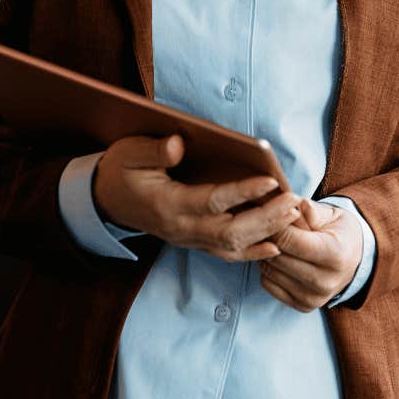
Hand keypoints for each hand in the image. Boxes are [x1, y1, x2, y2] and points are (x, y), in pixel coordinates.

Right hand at [92, 134, 301, 262]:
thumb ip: (155, 151)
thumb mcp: (130, 153)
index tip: (271, 181)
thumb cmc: (121, 171)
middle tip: (293, 200)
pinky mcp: (193, 242)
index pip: (212, 201)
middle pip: (230, 231)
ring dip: (266, 233)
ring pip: (232, 246)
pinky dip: (252, 253)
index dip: (243, 192)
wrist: (104, 200)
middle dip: (266, 218)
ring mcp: (187, 239)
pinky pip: (225, 254)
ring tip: (292, 215)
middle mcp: (180, 228)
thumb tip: (180, 144)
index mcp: (167, 205)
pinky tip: (275, 246)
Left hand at [258, 198, 364, 311]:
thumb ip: (312, 210)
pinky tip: (279, 257)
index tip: (271, 214)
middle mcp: (325, 281)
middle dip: (268, 239)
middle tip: (268, 226)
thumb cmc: (341, 232)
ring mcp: (314, 297)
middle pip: (278, 258)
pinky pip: (269, 285)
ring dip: (266, 254)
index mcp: (335, 255)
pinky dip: (268, 269)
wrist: (356, 259)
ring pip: (270, 272)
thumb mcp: (332, 215)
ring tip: (275, 241)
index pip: (290, 241)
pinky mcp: (304, 306)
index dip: (275, 225)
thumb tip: (292, 203)